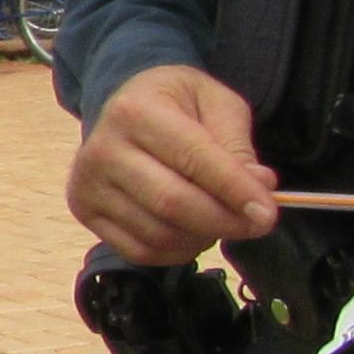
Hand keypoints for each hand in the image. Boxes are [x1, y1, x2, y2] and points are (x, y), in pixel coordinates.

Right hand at [66, 63, 278, 262]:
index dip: (235, 191)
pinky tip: (192, 233)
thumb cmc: (174, 102)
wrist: (121, 103)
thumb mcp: (215, 103)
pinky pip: (139, 251)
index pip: (193, 159)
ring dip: (203, 238)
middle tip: (258, 225)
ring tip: (221, 220)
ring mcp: (88, 184)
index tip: (268, 213)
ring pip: (158, 234)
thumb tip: (259, 188)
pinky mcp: (85, 211)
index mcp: (136, 111)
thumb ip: (237, 145)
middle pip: (172, 203)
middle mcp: (103, 149)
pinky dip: (176, 252)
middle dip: (224, 221)